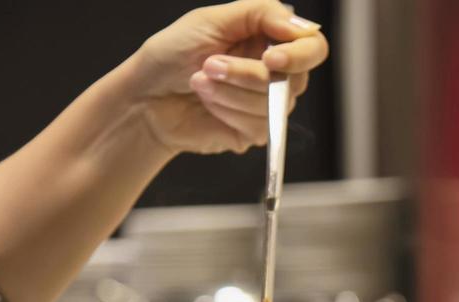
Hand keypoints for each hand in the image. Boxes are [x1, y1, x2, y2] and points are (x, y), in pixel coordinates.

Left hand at [128, 0, 329, 154]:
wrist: (146, 97)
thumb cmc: (171, 54)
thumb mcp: (212, 19)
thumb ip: (261, 13)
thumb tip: (301, 25)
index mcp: (269, 39)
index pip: (312, 47)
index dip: (299, 54)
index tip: (273, 59)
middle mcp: (275, 72)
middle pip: (295, 79)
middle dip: (248, 74)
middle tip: (210, 65)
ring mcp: (267, 104)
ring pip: (274, 105)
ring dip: (229, 91)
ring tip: (200, 82)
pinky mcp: (255, 131)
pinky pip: (259, 126)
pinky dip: (227, 111)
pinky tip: (208, 102)